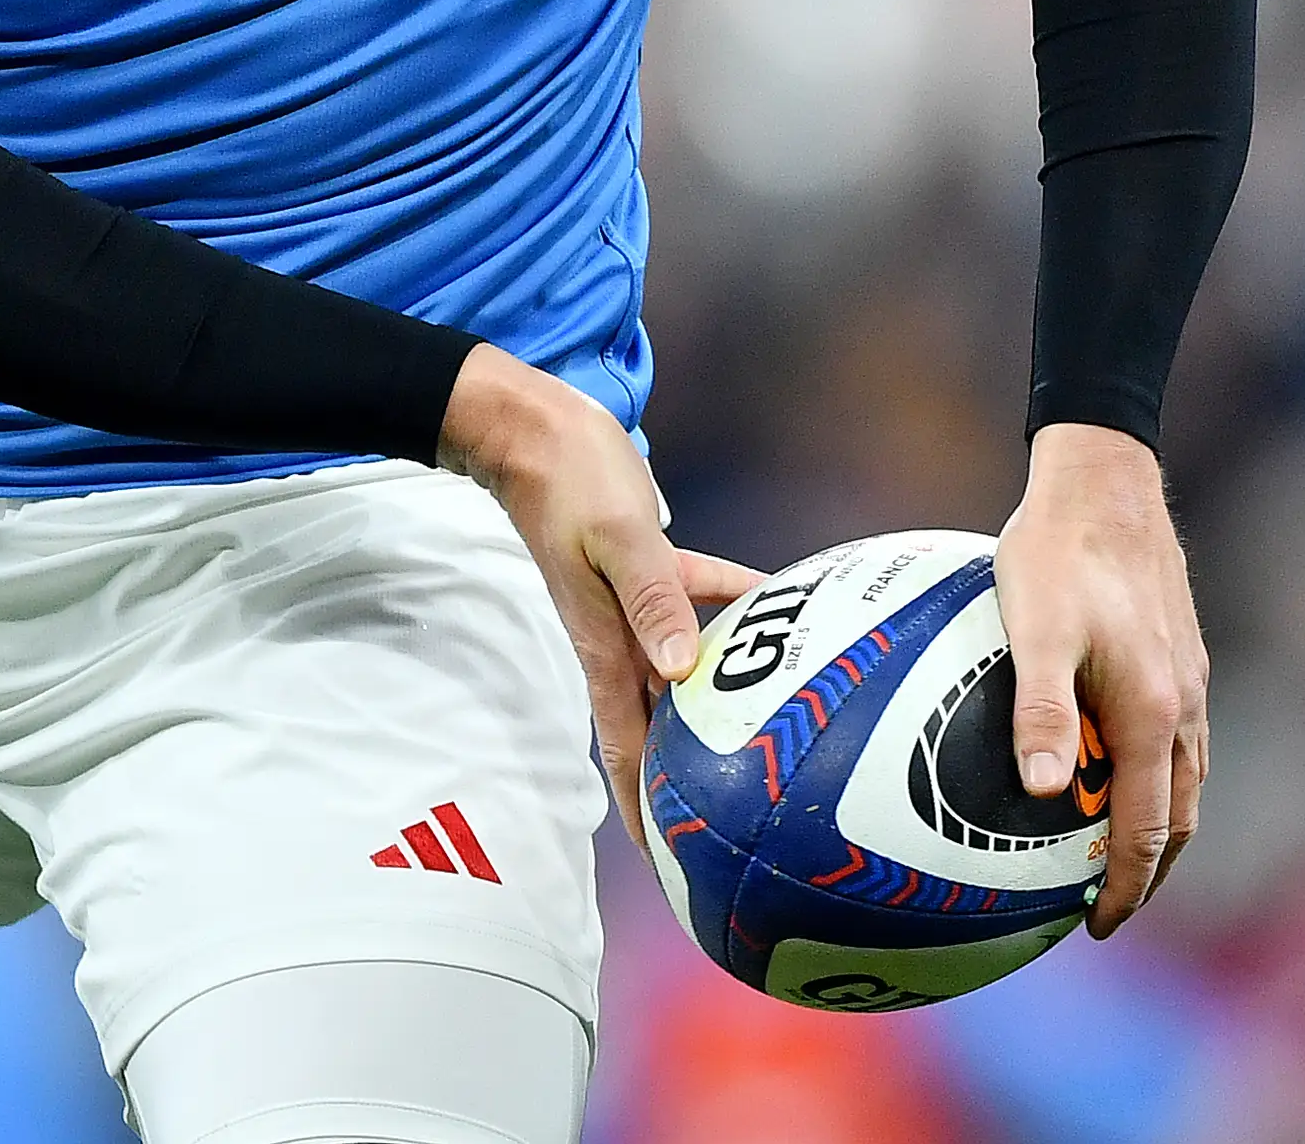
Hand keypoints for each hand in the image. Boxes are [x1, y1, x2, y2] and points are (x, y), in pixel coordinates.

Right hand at [440, 344, 758, 821]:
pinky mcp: (644, 567)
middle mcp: (619, 644)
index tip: (677, 873)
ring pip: (682, 675)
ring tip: (768, 731)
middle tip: (734, 828)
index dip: (650, 817)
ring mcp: (631, 608)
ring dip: (717, 705)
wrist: (530, 431)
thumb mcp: (618, 540)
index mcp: (607, 652)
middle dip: (688, 783)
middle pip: (659, 734)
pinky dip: (730, 607)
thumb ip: (655, 601)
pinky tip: (774, 602)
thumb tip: (681, 670)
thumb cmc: (570, 484)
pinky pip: (694, 601)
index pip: (631, 756)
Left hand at [993, 420, 1206, 934]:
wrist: (1106, 478)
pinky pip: (1177, 741)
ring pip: (1185, 782)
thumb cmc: (1057, 550)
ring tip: (1112, 857)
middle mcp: (1184, 708)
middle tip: (1104, 911)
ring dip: (1156, 829)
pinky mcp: (1179, 656)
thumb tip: (1044, 793)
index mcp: (1154, 715)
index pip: (1146, 832)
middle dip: (1146, 875)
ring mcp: (1189, 682)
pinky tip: (1110, 765)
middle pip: (1177, 821)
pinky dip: (1155, 780)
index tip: (1094, 929)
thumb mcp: (1034, 627)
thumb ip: (1040, 708)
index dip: (1124, 889)